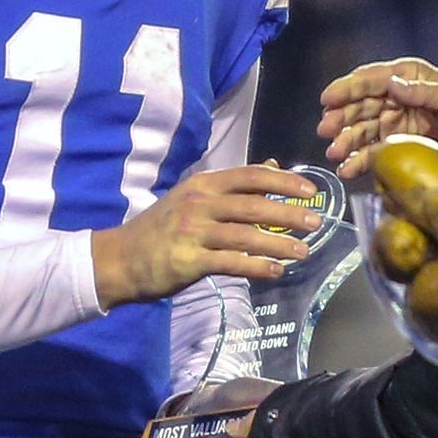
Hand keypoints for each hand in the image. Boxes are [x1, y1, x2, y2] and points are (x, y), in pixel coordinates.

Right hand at [92, 164, 318, 307]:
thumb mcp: (195, 196)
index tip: (310, 190)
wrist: (120, 258)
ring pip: (245, 235)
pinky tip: (275, 271)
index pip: (250, 176)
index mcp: (203, 184)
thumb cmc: (163, 227)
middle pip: (253, 205)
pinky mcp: (188, 260)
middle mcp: (199, 203)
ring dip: (278, 244)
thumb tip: (273, 166)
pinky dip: (255, 266)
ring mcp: (193, 232)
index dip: (283, 181)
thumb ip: (234, 185)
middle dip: (288, 213)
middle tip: (316, 221)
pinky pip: (229, 262)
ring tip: (304, 252)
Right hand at [318, 57, 437, 178]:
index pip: (368, 80)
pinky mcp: (390, 140)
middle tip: (326, 129)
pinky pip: (370, 150)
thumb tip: (394, 84)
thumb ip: (423, 90)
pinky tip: (347, 168)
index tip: (328, 98)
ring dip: (344, 141)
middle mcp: (390, 96)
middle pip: (358, 106)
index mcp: (402, 76)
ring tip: (334, 153)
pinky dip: (357, 160)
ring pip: (360, 129)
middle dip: (340, 118)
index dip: (346, 88)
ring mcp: (388, 119)